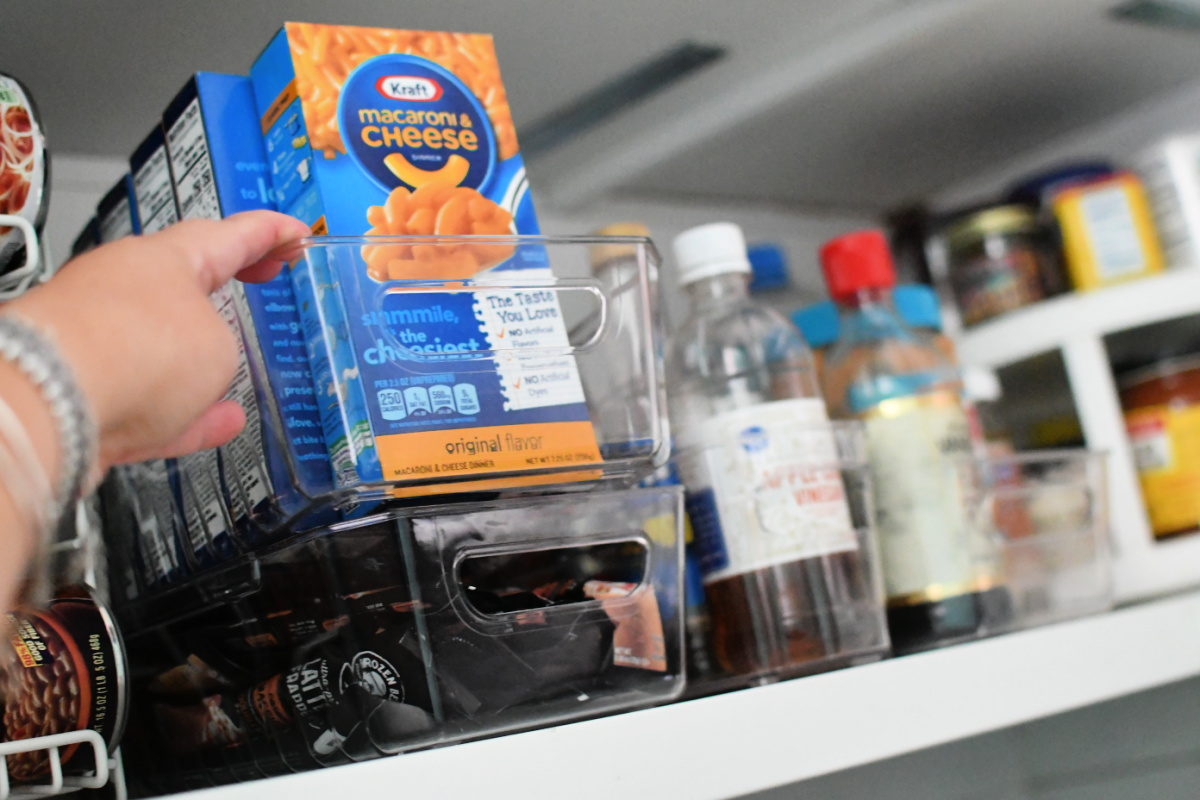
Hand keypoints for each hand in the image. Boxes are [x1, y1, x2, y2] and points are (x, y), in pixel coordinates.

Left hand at [8, 210, 310, 472]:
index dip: (272, 233)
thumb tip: (208, 367)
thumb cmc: (130, 351)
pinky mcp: (83, 390)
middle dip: (225, 285)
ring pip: (163, 347)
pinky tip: (215, 424)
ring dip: (203, 363)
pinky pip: (147, 398)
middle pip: (186, 281)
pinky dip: (184, 410)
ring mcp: (98, 338)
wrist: (51, 402)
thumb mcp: (220, 346)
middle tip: (260, 278)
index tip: (294, 232)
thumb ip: (224, 348)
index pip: (231, 234)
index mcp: (165, 257)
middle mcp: (123, 287)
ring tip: (237, 377)